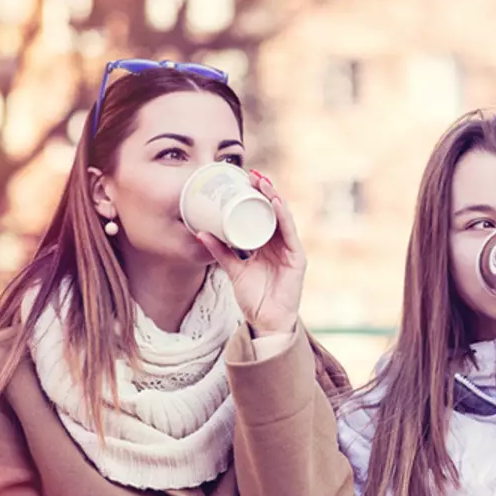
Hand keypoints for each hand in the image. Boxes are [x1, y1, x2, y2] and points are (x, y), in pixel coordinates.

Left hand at [197, 171, 304, 337]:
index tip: (242, 179)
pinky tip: (275, 203)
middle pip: (274, 211)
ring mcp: (290, 249)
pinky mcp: (297, 258)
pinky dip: (283, 216)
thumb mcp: (233, 269)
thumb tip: (199, 232)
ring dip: (273, 197)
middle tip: (250, 174)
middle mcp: (280, 243)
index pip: (262, 213)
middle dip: (264, 190)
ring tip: (262, 182)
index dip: (255, 195)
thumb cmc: (253, 297)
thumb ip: (219, 251)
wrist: (266, 321)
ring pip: (282, 217)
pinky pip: (290, 233)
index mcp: (267, 243)